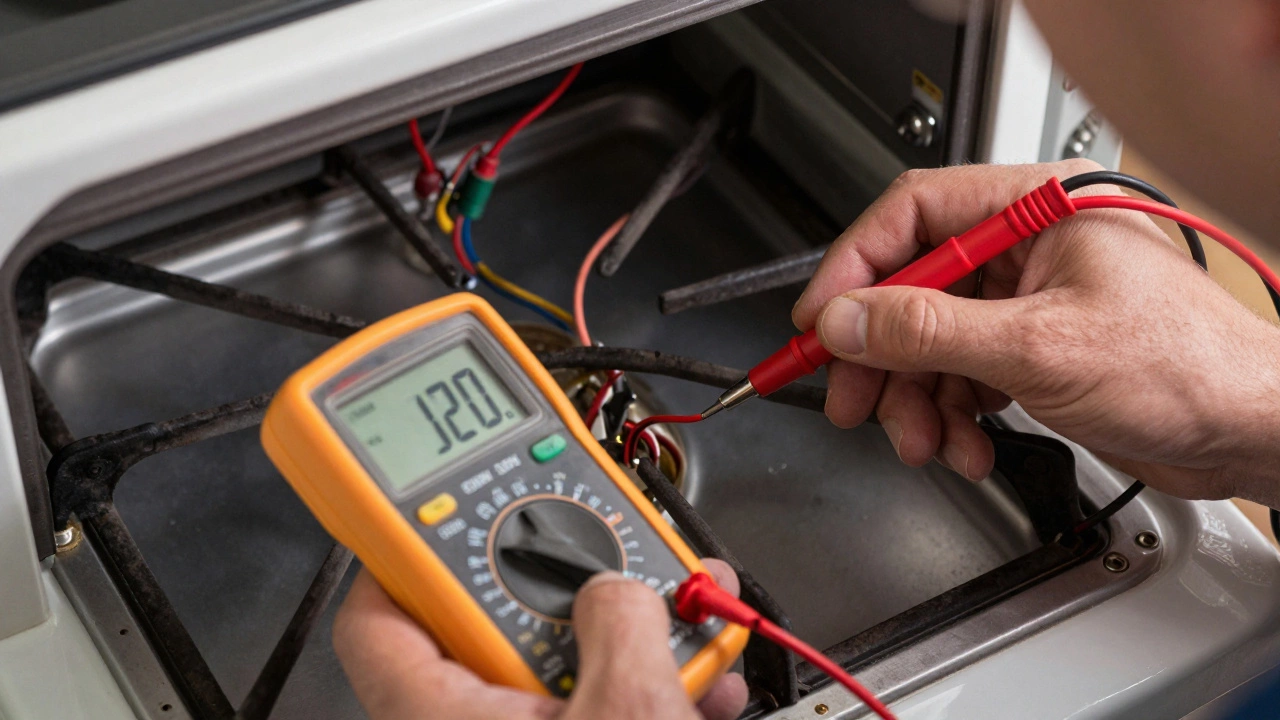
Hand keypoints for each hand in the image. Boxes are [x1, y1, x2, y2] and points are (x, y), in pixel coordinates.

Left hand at [333, 559, 747, 719]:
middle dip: (570, 584)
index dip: (404, 543)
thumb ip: (623, 622)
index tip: (446, 497)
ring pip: (559, 666)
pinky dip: (646, 688)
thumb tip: (618, 587)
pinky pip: (596, 709)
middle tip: (612, 558)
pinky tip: (699, 678)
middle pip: (492, 625)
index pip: (376, 612)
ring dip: (632, 634)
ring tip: (687, 614)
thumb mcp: (632, 715)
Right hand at [792, 160, 1279, 506]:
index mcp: (1034, 209)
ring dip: (915, 400)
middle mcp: (1025, 248)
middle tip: (851, 397)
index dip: (853, 268)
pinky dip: (950, 417)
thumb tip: (847, 320)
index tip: (818, 320)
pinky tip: (964, 445)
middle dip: (879, 354)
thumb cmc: (1189, 368)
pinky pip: (959, 376)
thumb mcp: (1038, 348)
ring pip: (929, 342)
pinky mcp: (1030, 351)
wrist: (1251, 434)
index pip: (912, 215)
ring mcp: (1026, 302)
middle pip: (910, 287)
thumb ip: (928, 331)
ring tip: (922, 439)